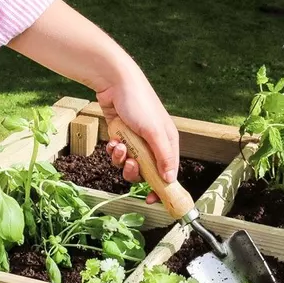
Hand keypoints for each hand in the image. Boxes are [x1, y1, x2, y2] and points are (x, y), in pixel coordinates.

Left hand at [6, 0, 177, 202]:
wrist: (114, 82)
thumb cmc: (138, 103)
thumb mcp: (153, 131)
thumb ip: (163, 156)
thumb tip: (171, 179)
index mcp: (168, 141)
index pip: (169, 172)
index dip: (161, 187)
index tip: (152, 200)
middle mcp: (154, 143)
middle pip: (146, 172)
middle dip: (136, 172)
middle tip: (130, 164)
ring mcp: (137, 141)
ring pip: (130, 166)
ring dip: (122, 160)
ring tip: (119, 146)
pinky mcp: (122, 138)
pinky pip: (118, 156)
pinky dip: (114, 151)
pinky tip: (113, 140)